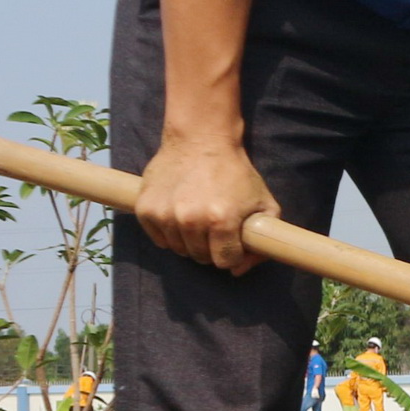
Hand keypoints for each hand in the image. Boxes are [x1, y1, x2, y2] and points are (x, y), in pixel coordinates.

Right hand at [135, 131, 279, 274]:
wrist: (200, 140)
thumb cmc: (236, 173)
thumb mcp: (264, 204)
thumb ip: (261, 242)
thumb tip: (237, 270)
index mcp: (221, 221)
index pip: (225, 262)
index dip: (232, 254)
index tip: (232, 240)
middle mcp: (190, 220)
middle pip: (201, 258)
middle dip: (211, 248)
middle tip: (215, 227)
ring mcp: (165, 214)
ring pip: (179, 250)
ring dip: (190, 241)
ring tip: (198, 217)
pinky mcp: (146, 209)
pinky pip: (159, 239)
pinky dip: (170, 233)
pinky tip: (180, 214)